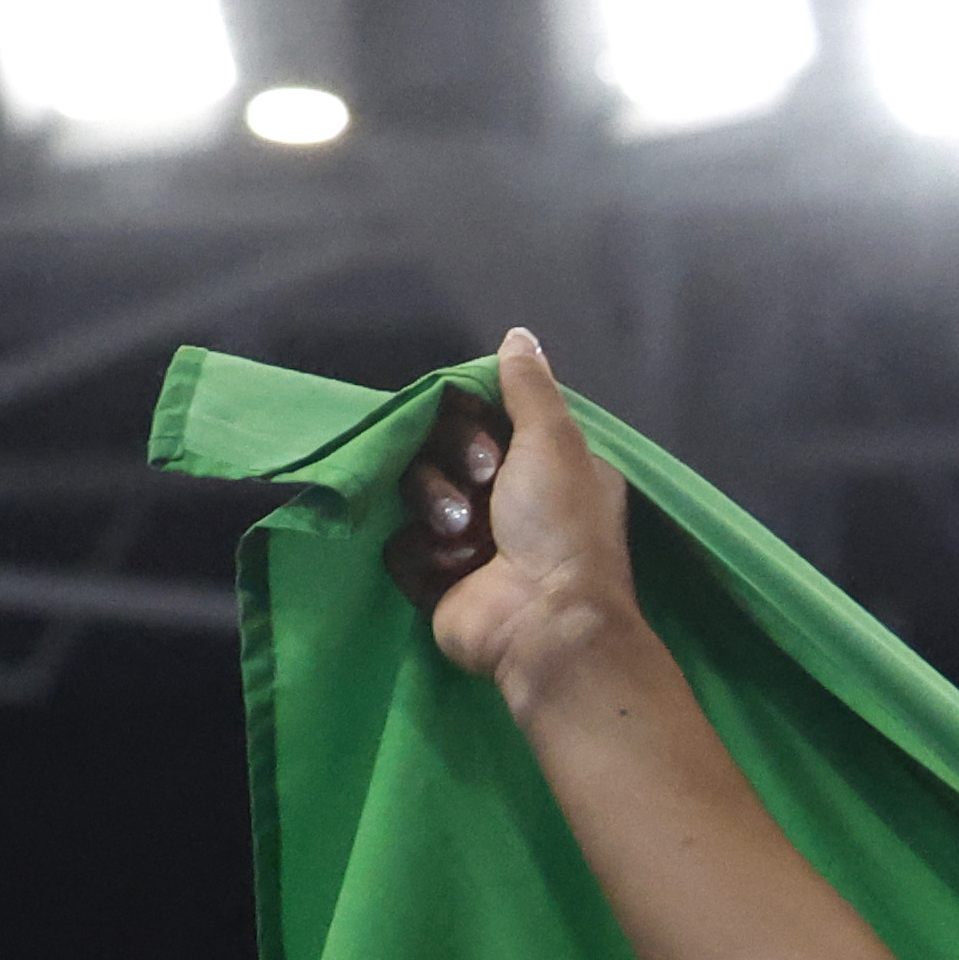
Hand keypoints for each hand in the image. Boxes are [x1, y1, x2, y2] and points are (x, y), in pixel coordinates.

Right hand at [389, 329, 637, 682]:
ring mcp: (468, 542)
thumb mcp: (553, 442)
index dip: (469, 424)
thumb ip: (529, 388)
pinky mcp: (435, 578)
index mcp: (543, 466)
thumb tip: (519, 336)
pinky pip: (399, 545)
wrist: (544, 623)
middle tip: (481, 485)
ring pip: (414, 494)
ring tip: (465, 536)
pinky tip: (454, 570)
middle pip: (438, 450)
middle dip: (452, 465)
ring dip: (437, 508)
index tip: (485, 438)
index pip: (478, 419)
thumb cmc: (559, 528)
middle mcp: (507, 501)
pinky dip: (423, 554)